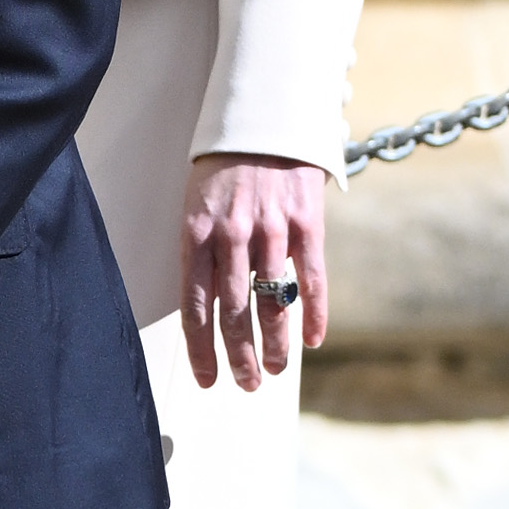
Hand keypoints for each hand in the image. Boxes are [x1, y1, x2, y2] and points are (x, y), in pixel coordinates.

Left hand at [183, 153, 330, 389]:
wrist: (265, 123)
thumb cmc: (223, 172)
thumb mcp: (196, 209)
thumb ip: (202, 256)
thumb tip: (209, 309)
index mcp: (196, 236)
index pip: (195, 307)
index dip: (202, 348)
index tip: (207, 379)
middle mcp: (231, 237)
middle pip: (235, 313)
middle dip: (240, 357)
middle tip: (246, 385)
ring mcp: (271, 231)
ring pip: (273, 302)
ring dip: (275, 345)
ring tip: (275, 371)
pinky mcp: (305, 224)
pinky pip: (310, 279)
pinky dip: (313, 314)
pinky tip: (313, 340)